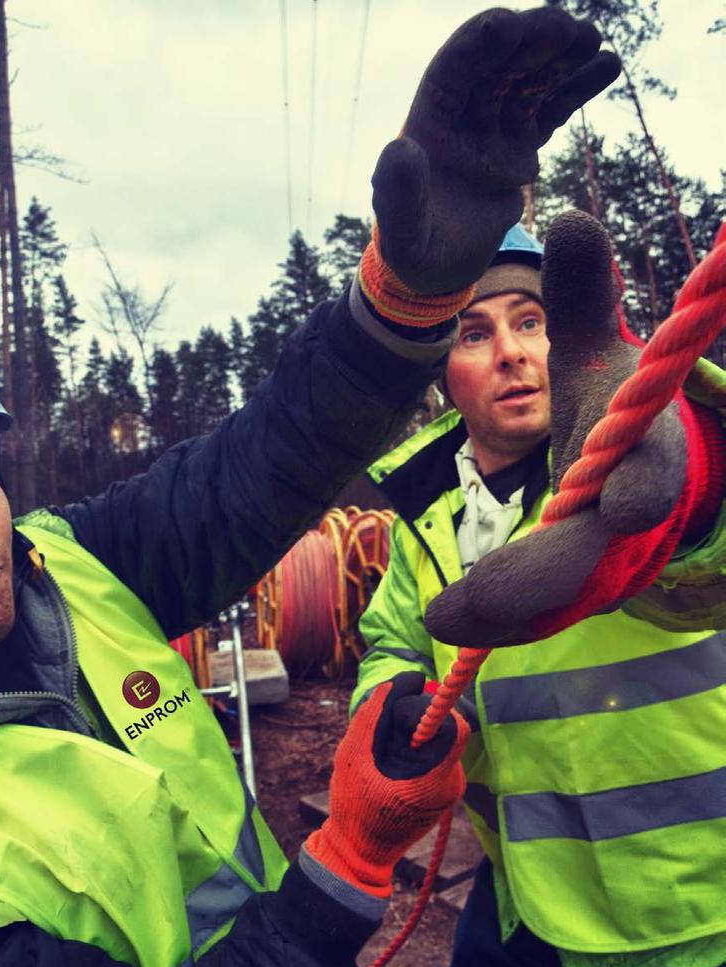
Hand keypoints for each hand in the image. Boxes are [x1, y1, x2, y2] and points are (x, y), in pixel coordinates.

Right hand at [303, 672, 467, 897]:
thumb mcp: (354, 754)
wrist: (358, 852)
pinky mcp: (442, 791)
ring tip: (380, 756)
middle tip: (380, 736)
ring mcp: (449, 789)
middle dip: (411, 722)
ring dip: (408, 736)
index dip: (427, 709)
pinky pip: (433, 755)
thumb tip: (406, 679)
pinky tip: (387, 767)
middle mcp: (451, 783)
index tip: (396, 714)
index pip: (453, 725)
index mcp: (435, 779)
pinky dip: (411, 751)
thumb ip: (377, 714)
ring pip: (437, 740)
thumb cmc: (354, 806)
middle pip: (444, 729)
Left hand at [372, 6, 619, 297]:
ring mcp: (496, 127)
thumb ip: (398, 193)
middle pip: (499, 63)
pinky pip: (552, 108)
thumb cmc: (413, 250)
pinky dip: (577, 87)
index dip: (477, 44)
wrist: (439, 271)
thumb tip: (401, 149)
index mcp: (429, 122)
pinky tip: (607, 64)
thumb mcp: (402, 230)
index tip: (505, 26)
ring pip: (529, 78)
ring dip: (559, 54)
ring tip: (590, 38)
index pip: (454, 69)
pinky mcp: (522, 146)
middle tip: (564, 29)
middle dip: (529, 41)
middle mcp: (463, 115)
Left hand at [425, 211, 724, 646]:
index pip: (650, 466)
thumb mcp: (595, 350)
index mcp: (645, 447)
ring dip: (506, 613)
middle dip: (538, 577)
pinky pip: (544, 611)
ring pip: (563, 596)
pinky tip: (450, 623)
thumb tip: (569, 218)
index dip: (639, 481)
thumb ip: (580, 297)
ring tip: (441, 619)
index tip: (623, 503)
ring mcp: (612, 556)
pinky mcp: (584, 583)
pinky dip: (500, 620)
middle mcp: (633, 510)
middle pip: (595, 554)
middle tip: (470, 601)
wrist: (634, 462)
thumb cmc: (613, 403)